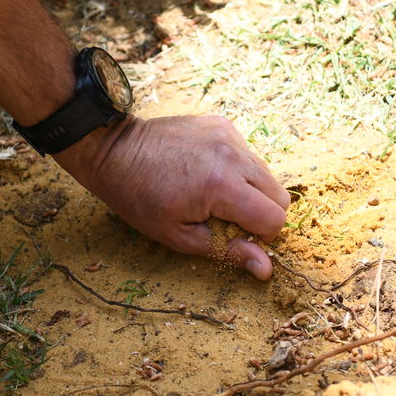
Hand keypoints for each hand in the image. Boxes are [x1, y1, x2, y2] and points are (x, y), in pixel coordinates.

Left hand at [56, 115, 289, 278]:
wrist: (115, 151)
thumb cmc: (141, 199)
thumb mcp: (181, 235)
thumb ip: (228, 251)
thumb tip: (267, 270)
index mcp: (223, 187)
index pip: (274, 218)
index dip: (262, 236)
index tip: (237, 236)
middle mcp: (232, 156)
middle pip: (279, 195)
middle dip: (262, 214)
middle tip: (228, 219)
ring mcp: (229, 136)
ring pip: (266, 174)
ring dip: (251, 191)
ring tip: (214, 196)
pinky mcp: (222, 125)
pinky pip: (247, 154)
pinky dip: (237, 169)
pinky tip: (207, 172)